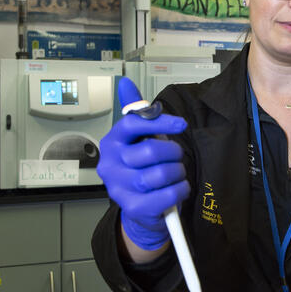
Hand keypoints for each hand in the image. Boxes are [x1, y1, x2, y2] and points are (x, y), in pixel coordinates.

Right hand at [97, 78, 189, 249]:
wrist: (141, 208)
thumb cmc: (142, 167)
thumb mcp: (139, 138)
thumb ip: (136, 113)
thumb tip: (124, 82)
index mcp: (111, 143)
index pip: (132, 124)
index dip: (160, 122)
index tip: (181, 124)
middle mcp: (110, 165)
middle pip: (150, 150)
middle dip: (173, 152)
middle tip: (176, 157)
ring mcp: (119, 188)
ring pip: (161, 173)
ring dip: (178, 172)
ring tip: (175, 174)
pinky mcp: (133, 208)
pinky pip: (168, 194)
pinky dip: (180, 190)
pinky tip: (177, 188)